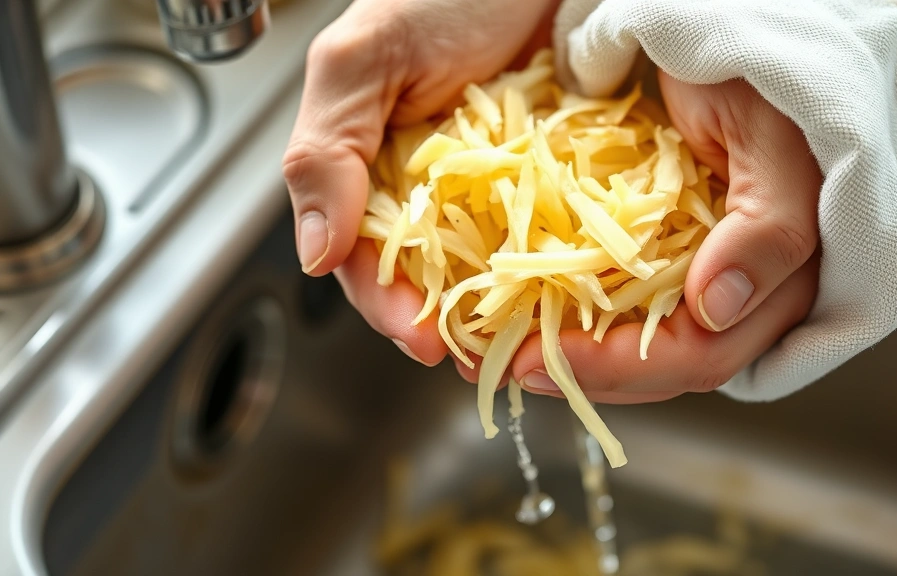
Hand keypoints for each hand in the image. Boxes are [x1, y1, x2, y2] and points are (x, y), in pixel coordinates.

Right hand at [282, 0, 557, 365]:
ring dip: (499, 310)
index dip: (388, 305)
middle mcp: (427, 188)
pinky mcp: (543, 177)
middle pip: (426, 278)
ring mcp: (487, 187)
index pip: (365, 260)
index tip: (421, 339)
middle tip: (483, 354)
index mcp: (370, 170)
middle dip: (449, 323)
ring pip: (482, 268)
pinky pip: (542, 235)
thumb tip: (312, 254)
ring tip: (526, 339)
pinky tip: (564, 290)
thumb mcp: (365, 60)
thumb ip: (326, 150)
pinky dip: (548, 268)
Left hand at [508, 77, 821, 402]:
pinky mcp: (677, 252)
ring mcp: (713, 273)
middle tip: (513, 363)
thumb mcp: (771, 141)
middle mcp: (751, 288)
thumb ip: (769, 229)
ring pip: (650, 345)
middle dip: (590, 372)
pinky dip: (588, 315)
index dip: (619, 369)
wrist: (735, 35)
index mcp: (785, 278)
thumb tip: (716, 308)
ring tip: (516, 348)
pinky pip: (633, 305)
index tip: (538, 359)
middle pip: (670, 366)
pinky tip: (546, 312)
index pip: (701, 354)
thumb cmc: (760, 77)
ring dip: (585, 355)